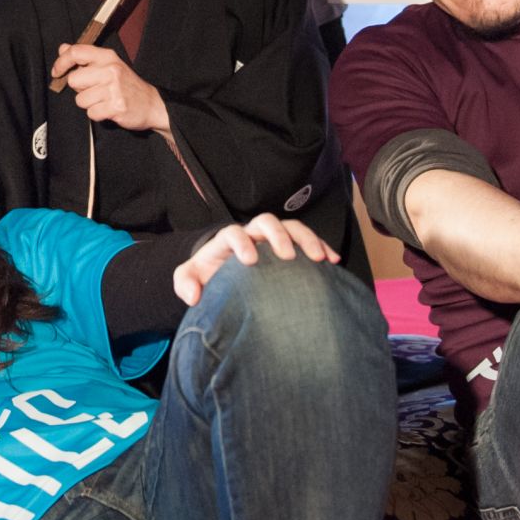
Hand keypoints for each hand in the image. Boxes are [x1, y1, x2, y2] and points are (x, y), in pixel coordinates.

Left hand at [50, 44, 168, 131]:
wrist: (152, 104)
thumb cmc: (126, 85)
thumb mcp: (108, 64)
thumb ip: (85, 57)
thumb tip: (62, 48)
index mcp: (107, 57)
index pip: (76, 52)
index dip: (61, 62)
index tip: (57, 72)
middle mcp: (110, 70)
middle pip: (74, 80)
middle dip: (80, 89)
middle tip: (94, 90)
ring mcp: (114, 88)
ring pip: (80, 99)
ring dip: (89, 103)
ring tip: (104, 100)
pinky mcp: (116, 106)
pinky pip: (91, 113)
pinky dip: (97, 114)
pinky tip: (108, 109)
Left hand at [172, 214, 340, 304]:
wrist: (222, 273)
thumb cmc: (207, 276)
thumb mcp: (190, 278)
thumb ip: (185, 284)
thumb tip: (193, 297)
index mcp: (228, 241)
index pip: (234, 233)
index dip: (241, 242)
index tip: (250, 260)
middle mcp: (253, 234)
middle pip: (267, 222)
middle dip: (278, 235)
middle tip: (287, 255)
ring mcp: (273, 238)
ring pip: (292, 227)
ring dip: (307, 239)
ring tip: (319, 258)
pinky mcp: (290, 247)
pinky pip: (308, 240)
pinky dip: (322, 247)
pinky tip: (334, 262)